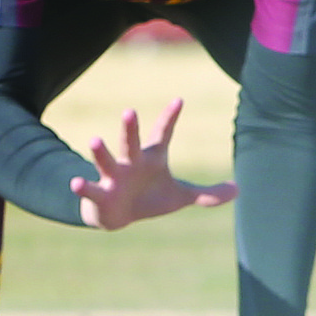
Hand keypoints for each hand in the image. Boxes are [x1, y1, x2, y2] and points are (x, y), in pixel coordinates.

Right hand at [70, 99, 236, 230]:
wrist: (119, 215)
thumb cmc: (150, 198)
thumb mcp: (181, 196)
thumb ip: (208, 194)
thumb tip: (239, 189)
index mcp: (152, 157)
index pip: (163, 133)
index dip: (170, 118)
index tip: (180, 100)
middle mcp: (131, 161)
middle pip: (131, 141)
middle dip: (130, 128)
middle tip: (129, 111)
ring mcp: (113, 176)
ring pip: (106, 160)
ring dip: (100, 152)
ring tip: (94, 140)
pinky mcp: (100, 193)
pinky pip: (91, 189)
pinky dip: (83, 187)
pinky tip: (76, 183)